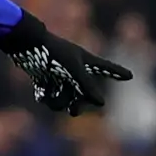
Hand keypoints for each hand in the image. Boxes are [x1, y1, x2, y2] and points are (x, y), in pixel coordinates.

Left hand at [0, 12, 132, 113]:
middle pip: (83, 93)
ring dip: (57, 99)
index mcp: (85, 60)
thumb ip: (87, 86)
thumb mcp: (73, 69)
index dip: (117, 72)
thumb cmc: (53, 52)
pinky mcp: (44, 80)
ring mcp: (58, 76)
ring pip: (64, 98)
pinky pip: (49, 98)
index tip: (129, 76)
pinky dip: (45, 97)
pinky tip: (41, 90)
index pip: (106, 67)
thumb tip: (101, 103)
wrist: (26, 45)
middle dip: (78, 103)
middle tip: (74, 110)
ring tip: (49, 91)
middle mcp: (73, 70)